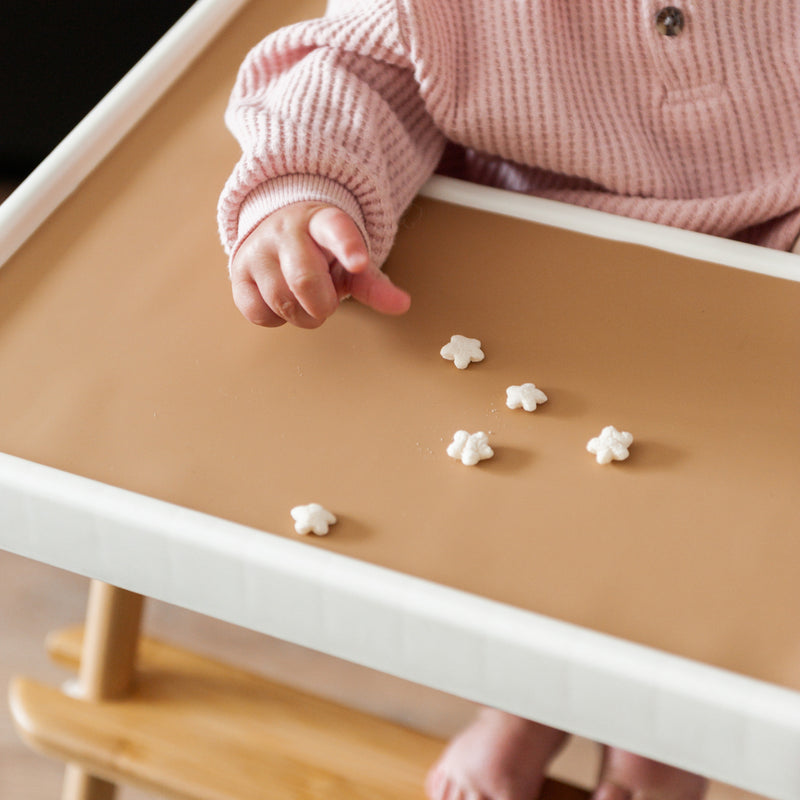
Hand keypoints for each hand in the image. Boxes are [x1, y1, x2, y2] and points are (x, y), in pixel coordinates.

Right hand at [230, 202, 410, 327]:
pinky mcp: (238, 273)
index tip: (359, 262)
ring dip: (302, 316)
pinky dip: (276, 319)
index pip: (335, 229)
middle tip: (326, 303)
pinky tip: (282, 303)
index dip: (348, 246)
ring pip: (281, 302)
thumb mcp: (351, 264)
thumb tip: (403, 305)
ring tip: (306, 302)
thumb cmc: (321, 252)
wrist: (276, 232)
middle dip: (322, 306)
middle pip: (304, 281)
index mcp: (322, 221)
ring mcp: (258, 250)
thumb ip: (375, 284)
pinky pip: (258, 313)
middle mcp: (286, 231)